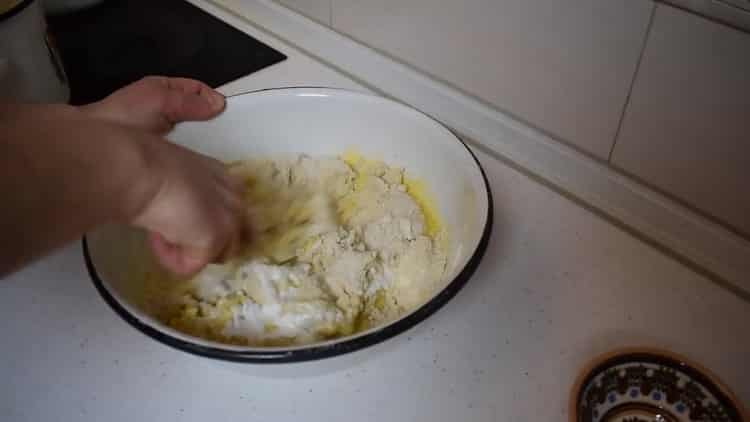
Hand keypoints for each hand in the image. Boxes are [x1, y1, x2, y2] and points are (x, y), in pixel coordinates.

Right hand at [85, 77, 240, 274]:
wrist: (129, 165)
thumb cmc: (131, 148)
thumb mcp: (153, 140)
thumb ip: (169, 156)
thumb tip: (179, 136)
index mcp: (217, 171)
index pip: (228, 202)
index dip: (205, 216)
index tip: (174, 216)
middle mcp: (230, 192)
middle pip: (236, 232)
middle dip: (205, 240)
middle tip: (169, 232)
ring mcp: (227, 216)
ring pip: (217, 253)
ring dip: (184, 249)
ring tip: (158, 231)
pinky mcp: (214, 238)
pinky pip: (191, 266)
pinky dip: (168, 259)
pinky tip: (154, 237)